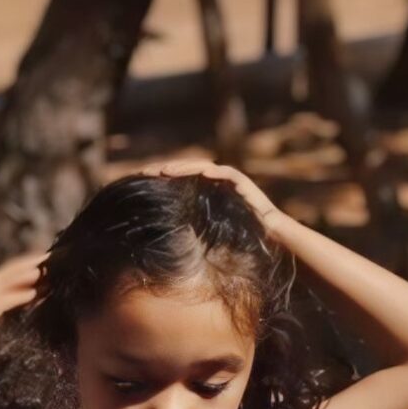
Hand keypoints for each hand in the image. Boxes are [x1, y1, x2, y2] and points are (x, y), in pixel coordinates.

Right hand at [0, 250, 44, 338]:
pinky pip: (9, 299)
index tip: (42, 256)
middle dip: (32, 261)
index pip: (8, 268)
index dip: (25, 261)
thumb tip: (18, 300)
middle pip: (12, 267)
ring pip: (13, 280)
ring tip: (48, 271)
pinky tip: (35, 295)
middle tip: (52, 257)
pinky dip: (22, 296)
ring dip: (31, 274)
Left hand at [140, 157, 281, 232]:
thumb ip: (189, 229)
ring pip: (200, 167)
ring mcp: (226, 179)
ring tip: (164, 171)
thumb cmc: (236, 235)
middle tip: (144, 172)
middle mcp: (213, 181)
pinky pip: (224, 173)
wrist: (267, 233)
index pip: (177, 180)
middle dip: (164, 169)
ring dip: (182, 167)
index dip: (160, 179)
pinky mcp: (240, 181)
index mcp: (202, 190)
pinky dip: (210, 171)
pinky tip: (198, 172)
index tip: (140, 182)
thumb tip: (161, 241)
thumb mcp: (205, 233)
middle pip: (185, 170)